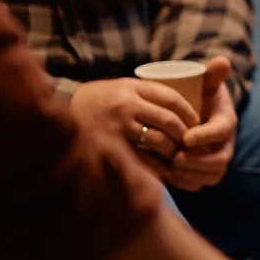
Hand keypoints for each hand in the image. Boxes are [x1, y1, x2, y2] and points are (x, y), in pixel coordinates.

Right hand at [70, 76, 199, 173]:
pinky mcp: (109, 147)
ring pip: (158, 141)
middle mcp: (126, 106)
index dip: (189, 112)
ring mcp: (117, 127)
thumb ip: (149, 94)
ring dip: (173, 152)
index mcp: (133, 87)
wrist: (62, 109)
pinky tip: (164, 171)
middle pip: (169, 121)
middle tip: (191, 144)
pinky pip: (140, 160)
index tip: (197, 123)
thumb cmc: (100, 99)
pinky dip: (156, 167)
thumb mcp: (124, 87)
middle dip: (184, 135)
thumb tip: (185, 106)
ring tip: (180, 157)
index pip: (172, 98)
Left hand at [168, 57, 237, 191]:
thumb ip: (212, 73)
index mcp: (226, 120)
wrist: (195, 112)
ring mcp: (215, 159)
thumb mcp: (205, 82)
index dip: (206, 136)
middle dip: (199, 162)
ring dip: (192, 175)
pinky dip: (185, 183)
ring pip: (212, 175)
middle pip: (221, 159)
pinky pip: (199, 183)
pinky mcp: (204, 172)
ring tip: (171, 168)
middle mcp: (225, 143)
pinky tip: (168, 176)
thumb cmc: (198, 95)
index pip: (223, 131)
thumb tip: (221, 61)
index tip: (186, 137)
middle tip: (177, 158)